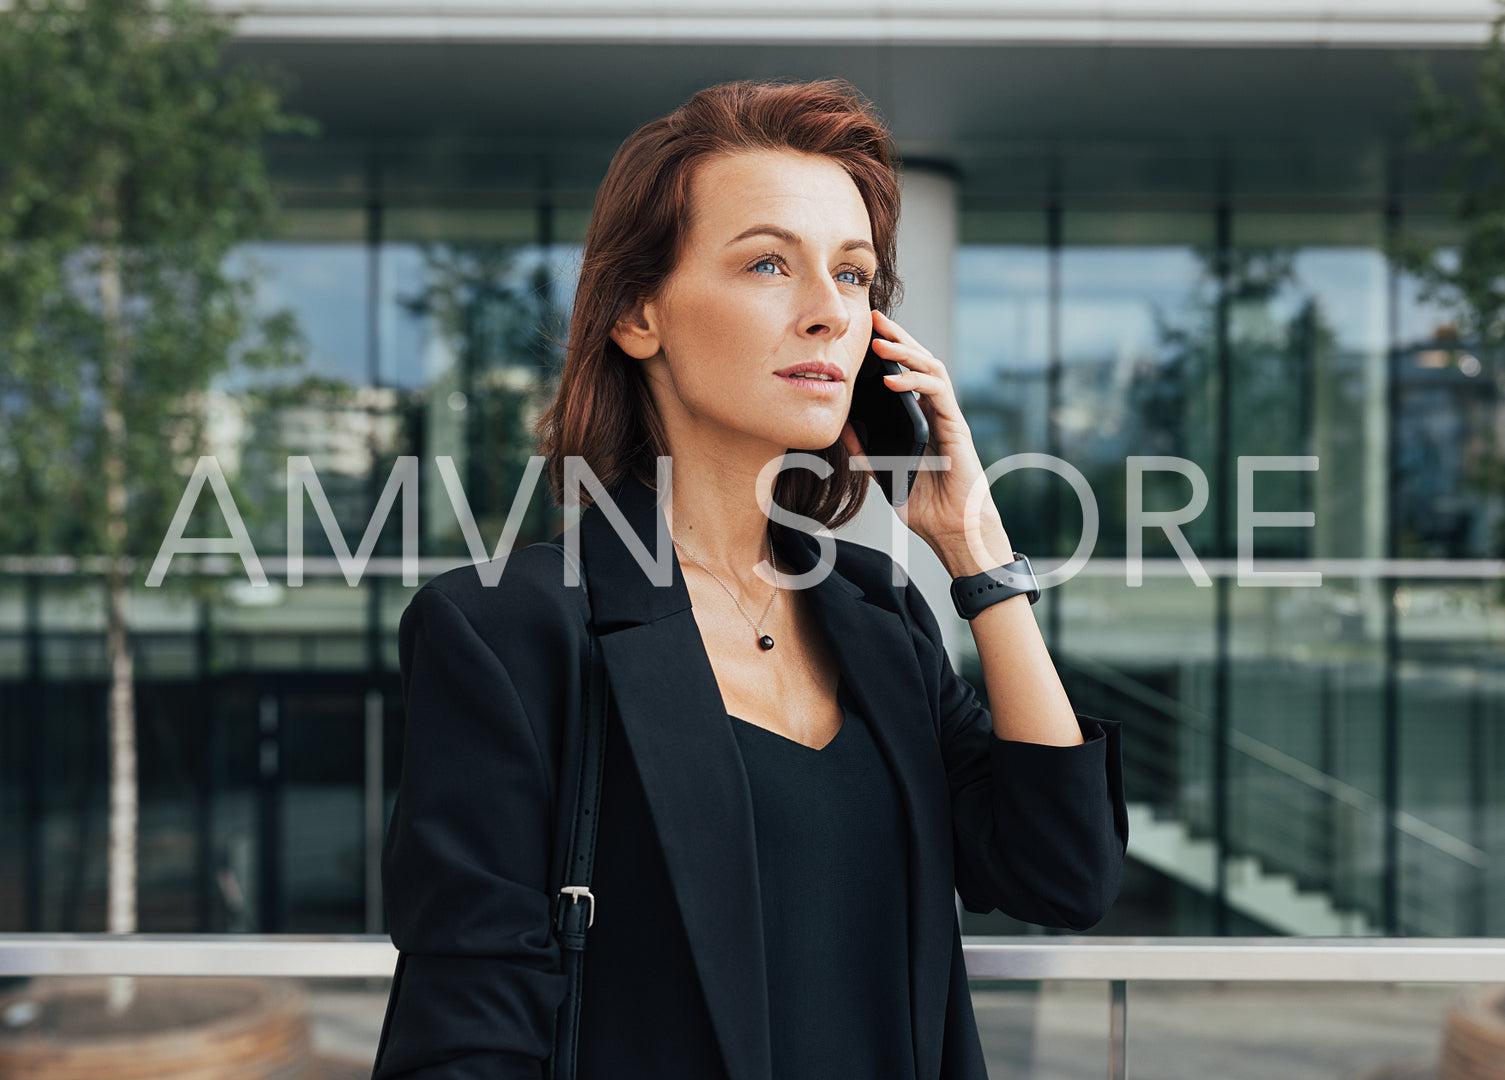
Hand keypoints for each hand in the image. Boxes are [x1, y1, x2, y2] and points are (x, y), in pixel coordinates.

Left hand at [839, 310, 1012, 573]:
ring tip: (880, 342)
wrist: (952, 528)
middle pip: (918, 361)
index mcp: (917, 417)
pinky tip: (894, 380)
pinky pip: (938, 393)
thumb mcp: (883, 473)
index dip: (886, 352)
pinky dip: (916, 382)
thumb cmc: (924, 504)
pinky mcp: (956, 426)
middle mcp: (933, 410)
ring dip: (906, 352)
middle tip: (874, 318)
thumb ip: (866, 450)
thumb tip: (844, 426)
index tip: (863, 333)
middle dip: (897, 337)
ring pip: (930, 368)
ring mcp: (946, 415)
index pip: (903, 374)